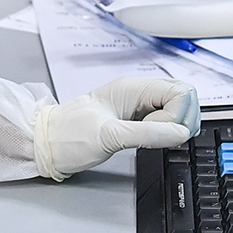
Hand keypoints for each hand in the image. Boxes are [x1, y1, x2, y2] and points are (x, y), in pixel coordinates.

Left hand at [35, 76, 196, 178]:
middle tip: (157, 137)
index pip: (182, 92)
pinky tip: (149, 141)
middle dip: (181, 121)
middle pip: (185, 98)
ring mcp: (140, 106)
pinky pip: (165, 121)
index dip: (177, 115)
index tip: (155, 131)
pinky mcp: (137, 120)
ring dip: (174, 127)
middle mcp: (140, 93)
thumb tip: (179, 132)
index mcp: (133, 88)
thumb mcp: (108, 136)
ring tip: (150, 139)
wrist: (47, 144)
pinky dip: (165, 133)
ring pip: (178, 110)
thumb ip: (146, 134)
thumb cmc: (68, 136)